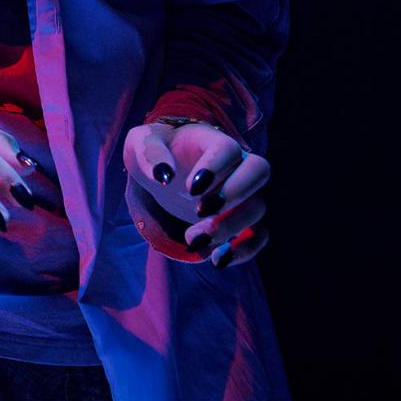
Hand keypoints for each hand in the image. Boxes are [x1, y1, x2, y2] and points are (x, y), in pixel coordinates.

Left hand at [124, 120, 269, 266]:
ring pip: (257, 207)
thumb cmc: (155, 150)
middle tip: (200, 211)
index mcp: (211, 140)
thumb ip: (149, 154)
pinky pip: (259, 235)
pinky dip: (245, 250)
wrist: (165, 167)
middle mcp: (236, 164)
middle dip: (234, 194)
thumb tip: (163, 175)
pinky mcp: (242, 218)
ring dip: (230, 227)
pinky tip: (218, 259)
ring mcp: (242, 192)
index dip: (215, 167)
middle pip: (259, 171)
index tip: (190, 188)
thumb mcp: (140, 144)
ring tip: (193, 240)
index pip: (228, 148)